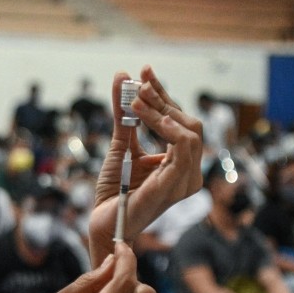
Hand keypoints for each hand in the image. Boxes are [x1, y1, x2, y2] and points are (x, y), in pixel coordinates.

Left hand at [89, 66, 203, 263]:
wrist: (103, 221)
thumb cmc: (115, 191)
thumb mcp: (120, 145)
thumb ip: (123, 115)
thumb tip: (122, 77)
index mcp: (180, 161)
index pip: (180, 120)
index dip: (164, 93)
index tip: (145, 71)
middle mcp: (188, 170)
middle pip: (189, 122)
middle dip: (163, 99)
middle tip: (139, 86)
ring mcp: (184, 180)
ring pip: (190, 132)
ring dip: (163, 111)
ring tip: (140, 99)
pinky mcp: (174, 186)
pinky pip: (184, 150)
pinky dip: (169, 130)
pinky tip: (151, 118)